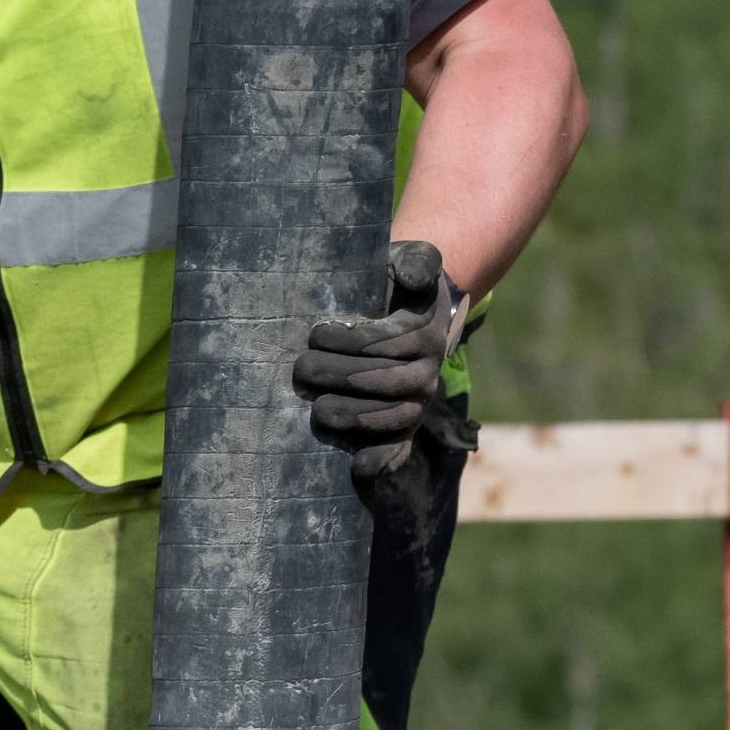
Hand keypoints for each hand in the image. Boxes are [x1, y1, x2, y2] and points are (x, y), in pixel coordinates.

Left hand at [293, 237, 468, 487]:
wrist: (403, 309)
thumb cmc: (394, 283)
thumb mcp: (408, 261)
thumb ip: (418, 262)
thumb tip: (415, 274)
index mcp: (426, 331)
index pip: (390, 342)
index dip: (352, 340)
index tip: (316, 332)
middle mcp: (428, 370)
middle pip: (387, 381)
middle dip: (340, 376)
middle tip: (301, 369)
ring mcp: (418, 401)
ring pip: (392, 416)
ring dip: (353, 416)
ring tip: (317, 411)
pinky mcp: (404, 423)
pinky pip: (401, 445)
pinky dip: (383, 459)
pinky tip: (359, 469)